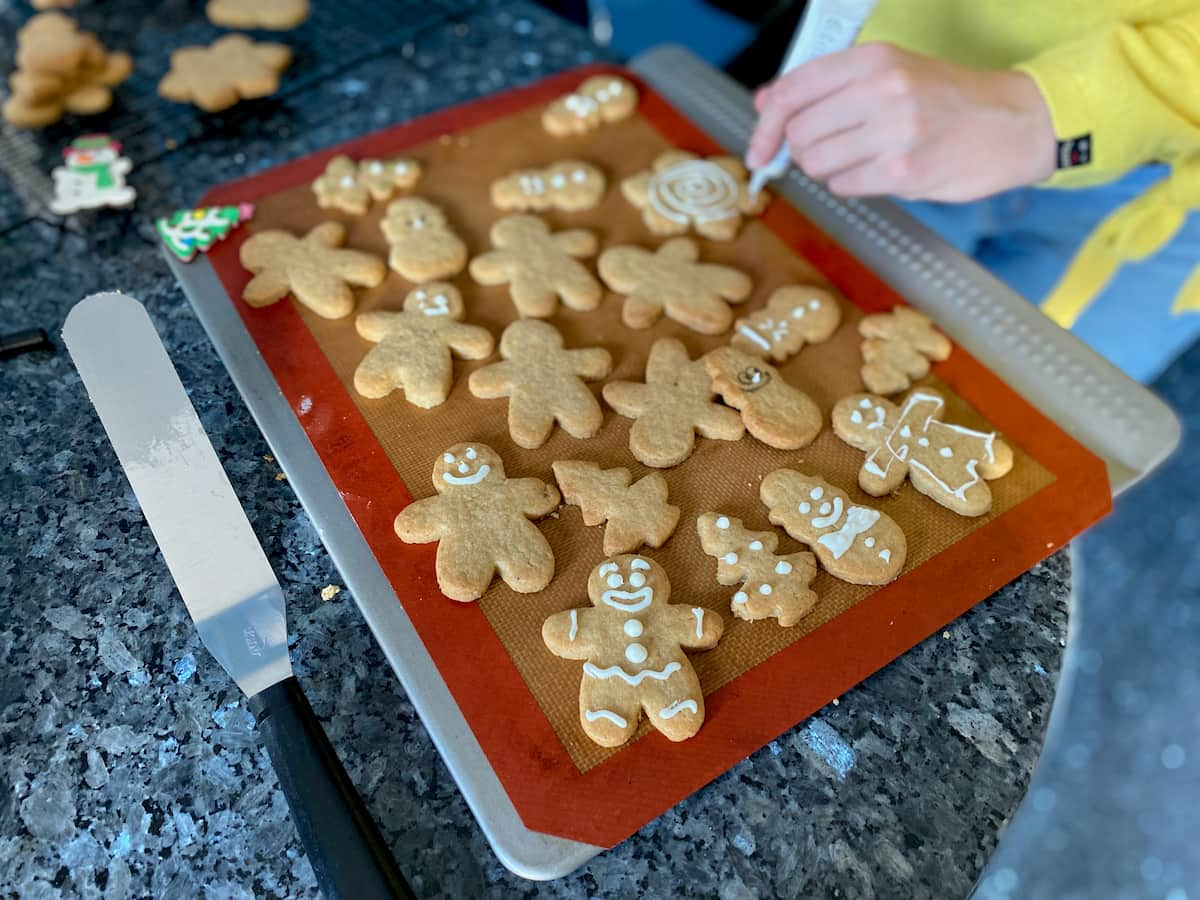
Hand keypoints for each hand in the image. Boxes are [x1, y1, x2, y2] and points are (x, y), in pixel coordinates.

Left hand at [746, 43, 1055, 201]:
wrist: (1015, 122)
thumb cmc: (947, 100)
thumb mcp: (890, 74)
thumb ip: (826, 87)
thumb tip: (765, 102)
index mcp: (873, 60)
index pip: (791, 91)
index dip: (765, 125)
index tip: (759, 148)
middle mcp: (880, 90)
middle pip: (799, 133)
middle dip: (804, 151)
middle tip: (831, 150)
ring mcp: (893, 131)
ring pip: (817, 163)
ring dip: (828, 169)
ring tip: (862, 158)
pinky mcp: (904, 170)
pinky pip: (844, 187)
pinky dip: (852, 185)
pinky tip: (880, 171)